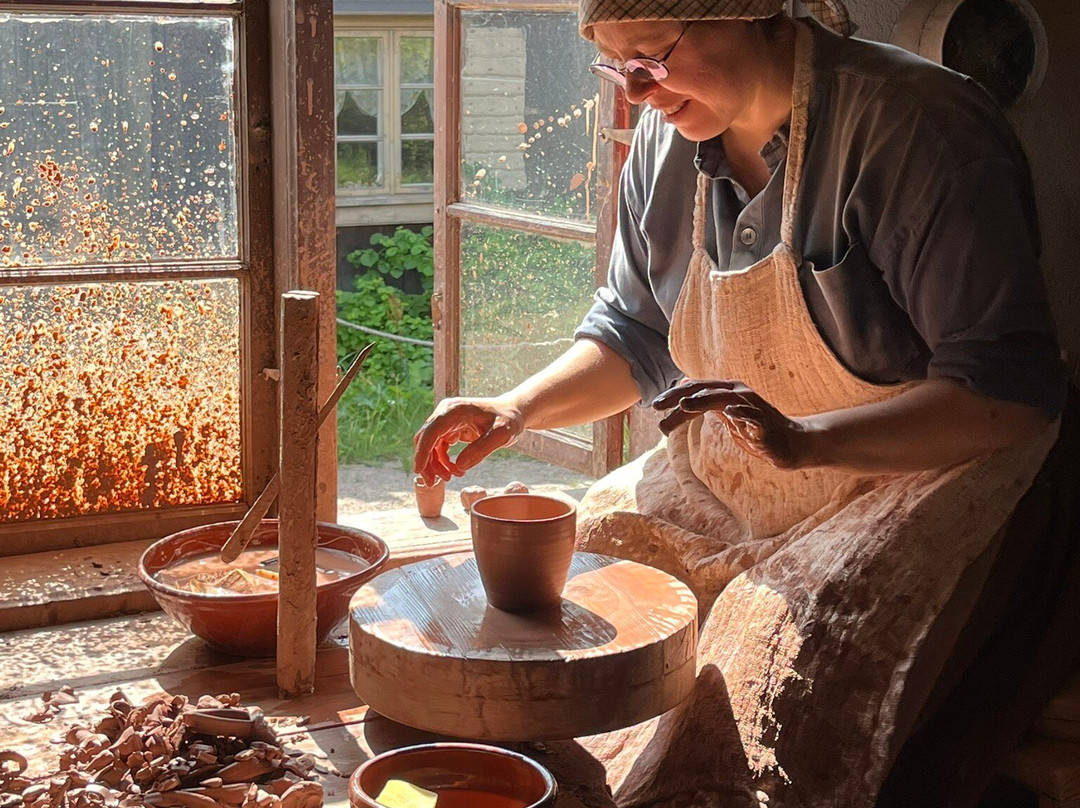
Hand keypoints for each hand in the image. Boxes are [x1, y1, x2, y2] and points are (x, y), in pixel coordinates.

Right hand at [413, 397, 525, 484]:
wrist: (513, 412)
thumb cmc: (509, 420)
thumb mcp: (502, 435)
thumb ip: (481, 450)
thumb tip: (459, 466)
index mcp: (455, 410)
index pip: (431, 431)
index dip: (422, 452)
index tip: (418, 470)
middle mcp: (446, 412)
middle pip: (425, 438)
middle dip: (426, 462)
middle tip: (432, 482)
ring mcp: (446, 419)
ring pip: (430, 444)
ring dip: (435, 463)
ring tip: (450, 477)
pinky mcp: (450, 427)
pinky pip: (438, 446)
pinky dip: (442, 460)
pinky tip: (455, 470)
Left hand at [652, 380, 811, 469]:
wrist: (789, 444)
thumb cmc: (754, 431)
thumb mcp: (725, 418)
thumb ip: (705, 409)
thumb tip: (679, 403)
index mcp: (727, 392)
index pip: (696, 389)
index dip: (674, 394)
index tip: (654, 405)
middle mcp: (739, 394)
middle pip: (705, 391)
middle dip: (680, 397)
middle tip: (657, 405)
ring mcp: (753, 407)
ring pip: (726, 399)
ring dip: (704, 401)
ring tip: (684, 405)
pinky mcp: (765, 423)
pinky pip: (752, 416)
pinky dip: (741, 413)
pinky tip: (729, 413)